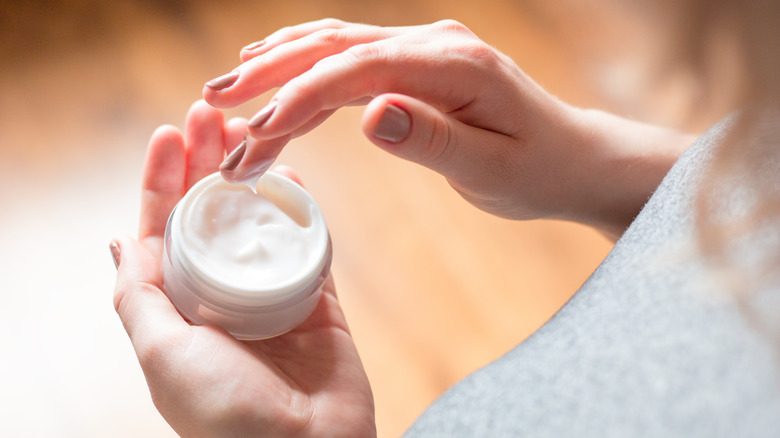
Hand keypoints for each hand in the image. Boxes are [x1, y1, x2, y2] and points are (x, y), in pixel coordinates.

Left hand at [111, 100, 375, 437]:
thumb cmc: (225, 414)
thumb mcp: (162, 353)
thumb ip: (139, 296)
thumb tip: (117, 241)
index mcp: (179, 307)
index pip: (163, 230)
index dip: (162, 180)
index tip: (169, 134)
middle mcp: (220, 296)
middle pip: (210, 214)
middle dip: (206, 163)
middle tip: (212, 114)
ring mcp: (269, 295)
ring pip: (257, 221)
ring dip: (252, 175)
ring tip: (251, 130)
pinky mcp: (316, 299)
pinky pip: (308, 244)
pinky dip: (301, 208)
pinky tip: (293, 173)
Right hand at [204, 19, 692, 237]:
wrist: (571, 158)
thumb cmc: (538, 168)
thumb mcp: (493, 167)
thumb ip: (433, 139)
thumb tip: (372, 114)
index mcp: (456, 65)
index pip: (360, 70)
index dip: (302, 97)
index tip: (259, 133)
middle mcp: (435, 44)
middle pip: (337, 45)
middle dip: (273, 73)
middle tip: (216, 100)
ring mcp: (424, 50)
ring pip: (337, 47)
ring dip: (281, 66)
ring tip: (230, 92)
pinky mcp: (417, 66)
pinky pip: (353, 60)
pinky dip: (310, 70)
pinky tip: (277, 75)